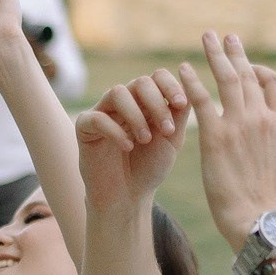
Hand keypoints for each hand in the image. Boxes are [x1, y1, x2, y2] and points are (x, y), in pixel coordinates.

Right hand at [76, 71, 188, 213]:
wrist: (127, 197)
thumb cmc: (150, 167)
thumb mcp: (172, 140)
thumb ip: (179, 114)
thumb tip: (190, 84)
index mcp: (147, 102)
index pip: (157, 77)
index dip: (170, 85)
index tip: (181, 104)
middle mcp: (125, 103)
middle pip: (140, 82)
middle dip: (157, 103)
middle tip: (167, 130)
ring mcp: (104, 112)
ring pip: (117, 93)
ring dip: (136, 115)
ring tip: (146, 140)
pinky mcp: (85, 128)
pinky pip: (97, 117)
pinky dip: (115, 131)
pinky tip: (128, 147)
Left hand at [177, 31, 275, 253]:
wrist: (259, 221)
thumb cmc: (275, 200)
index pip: (275, 83)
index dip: (262, 71)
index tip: (250, 69)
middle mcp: (263, 118)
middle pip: (249, 75)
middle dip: (236, 53)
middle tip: (226, 37)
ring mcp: (239, 126)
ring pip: (227, 80)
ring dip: (216, 55)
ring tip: (207, 38)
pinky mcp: (215, 138)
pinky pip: (201, 101)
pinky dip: (192, 82)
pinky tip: (183, 70)